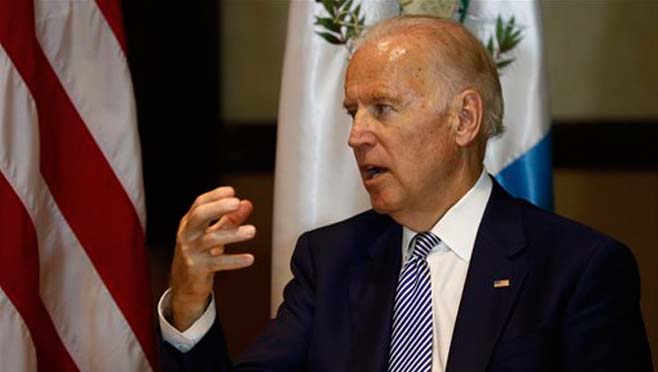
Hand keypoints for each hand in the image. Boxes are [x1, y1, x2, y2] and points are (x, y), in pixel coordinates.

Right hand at [169, 186, 255, 330]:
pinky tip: (249, 259)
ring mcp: (192, 252)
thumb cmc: (199, 255)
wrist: (184, 286)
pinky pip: (217, 263)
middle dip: (217, 207)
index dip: (215, 196)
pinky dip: (234, 260)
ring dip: (233, 234)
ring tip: (252, 231)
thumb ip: (230, 219)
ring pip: (211, 239)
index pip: (200, 204)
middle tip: (236, 203)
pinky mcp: (198, 269)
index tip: (231, 191)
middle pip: (199, 216)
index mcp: (190, 224)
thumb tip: (247, 204)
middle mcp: (188, 235)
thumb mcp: (213, 234)